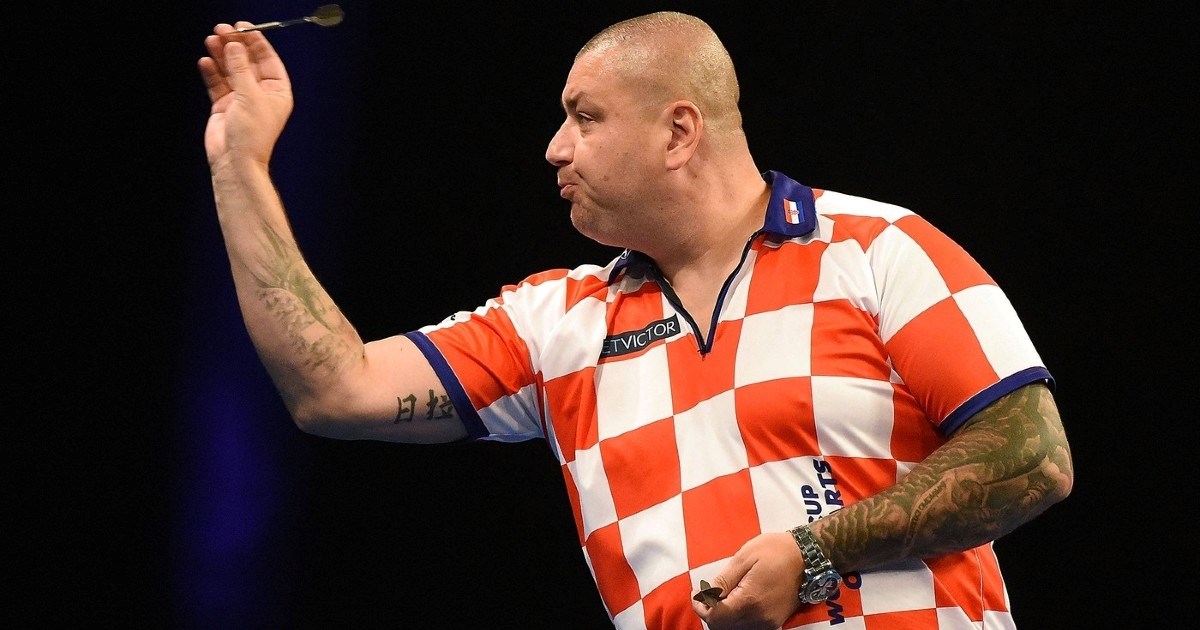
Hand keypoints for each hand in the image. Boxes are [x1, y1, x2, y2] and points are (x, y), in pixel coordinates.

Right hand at [198, 23, 293, 170]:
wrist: (235, 160)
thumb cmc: (252, 135)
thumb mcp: (250, 96)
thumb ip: (240, 69)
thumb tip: (234, 46)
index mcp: (277, 92)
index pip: (268, 60)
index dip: (256, 42)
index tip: (244, 27)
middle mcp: (260, 93)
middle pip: (247, 62)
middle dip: (235, 45)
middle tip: (222, 30)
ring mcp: (241, 98)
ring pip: (230, 70)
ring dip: (222, 55)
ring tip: (211, 40)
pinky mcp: (224, 105)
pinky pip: (217, 83)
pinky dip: (212, 71)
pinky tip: (206, 60)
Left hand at [691, 532, 804, 629]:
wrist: (808, 557)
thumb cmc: (775, 551)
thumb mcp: (744, 558)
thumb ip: (723, 581)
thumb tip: (705, 595)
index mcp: (750, 601)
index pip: (715, 617)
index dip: (700, 606)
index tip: (696, 592)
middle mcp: (760, 618)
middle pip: (723, 626)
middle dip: (710, 612)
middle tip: (706, 593)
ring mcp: (769, 622)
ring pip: (735, 629)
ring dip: (722, 617)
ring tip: (720, 596)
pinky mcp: (775, 622)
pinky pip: (748, 626)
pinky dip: (736, 618)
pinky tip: (735, 601)